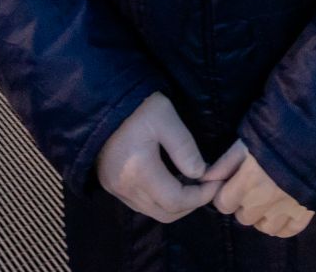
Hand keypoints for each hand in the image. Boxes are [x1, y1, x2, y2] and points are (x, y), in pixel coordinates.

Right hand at [95, 93, 218, 223]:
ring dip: (175, 203)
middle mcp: (124, 187)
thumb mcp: (165, 117)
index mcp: (138, 171)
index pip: (176, 201)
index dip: (200, 196)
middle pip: (165, 214)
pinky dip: (160, 199)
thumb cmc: (135, 106)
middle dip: (191, 204)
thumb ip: (184, 147)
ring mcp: (114, 188)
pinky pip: (140, 203)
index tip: (216, 182)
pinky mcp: (110, 184)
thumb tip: (200, 174)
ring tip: (192, 183)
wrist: (99, 101)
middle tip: (207, 186)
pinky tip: (171, 180)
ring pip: (152, 211)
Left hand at [209, 140, 314, 238]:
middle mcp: (264, 202)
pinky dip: (283, 224)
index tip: (233, 183)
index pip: (223, 204)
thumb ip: (225, 163)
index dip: (225, 193)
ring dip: (262, 216)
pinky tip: (283, 210)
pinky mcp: (305, 213)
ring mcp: (286, 210)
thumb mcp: (248, 141)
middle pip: (242, 217)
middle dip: (244, 204)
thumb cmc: (280, 132)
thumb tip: (205, 179)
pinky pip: (287, 232)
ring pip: (263, 227)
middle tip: (254, 186)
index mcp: (248, 182)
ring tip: (269, 197)